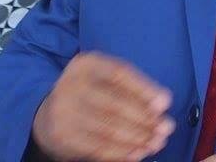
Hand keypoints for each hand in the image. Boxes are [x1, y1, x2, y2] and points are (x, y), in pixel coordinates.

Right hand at [31, 51, 175, 161]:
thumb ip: (133, 87)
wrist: (48, 114)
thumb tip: (163, 101)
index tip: (166, 103)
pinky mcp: (63, 135)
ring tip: (156, 142)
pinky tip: (138, 153)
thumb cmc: (89, 94)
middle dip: (146, 118)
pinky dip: (122, 152)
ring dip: (138, 138)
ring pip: (110, 128)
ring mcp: (65, 110)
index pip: (119, 73)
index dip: (144, 89)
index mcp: (85, 63)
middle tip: (166, 128)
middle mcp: (71, 83)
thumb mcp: (104, 80)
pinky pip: (99, 147)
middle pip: (116, 103)